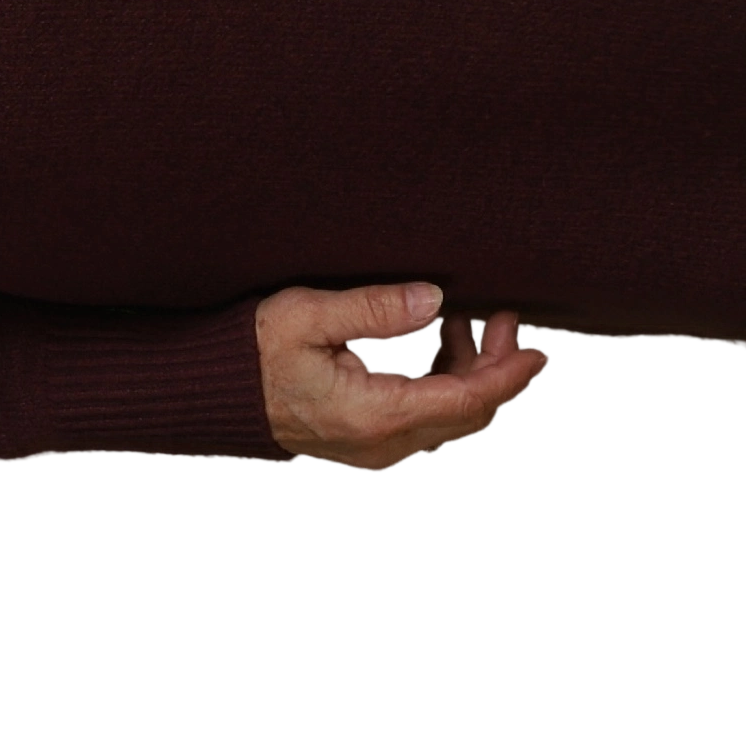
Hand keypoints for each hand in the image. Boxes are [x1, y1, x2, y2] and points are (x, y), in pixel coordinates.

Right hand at [256, 280, 552, 472]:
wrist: (207, 394)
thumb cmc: (249, 354)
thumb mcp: (306, 316)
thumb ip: (374, 308)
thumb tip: (435, 299)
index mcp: (374, 414)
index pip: (467, 399)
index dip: (509, 372)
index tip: (538, 346)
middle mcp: (381, 443)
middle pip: (467, 413)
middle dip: (497, 367)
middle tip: (508, 320)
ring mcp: (373, 447)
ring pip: (449, 416)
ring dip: (469, 372)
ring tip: (468, 320)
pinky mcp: (364, 439)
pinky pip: (425, 417)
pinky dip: (442, 381)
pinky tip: (435, 341)